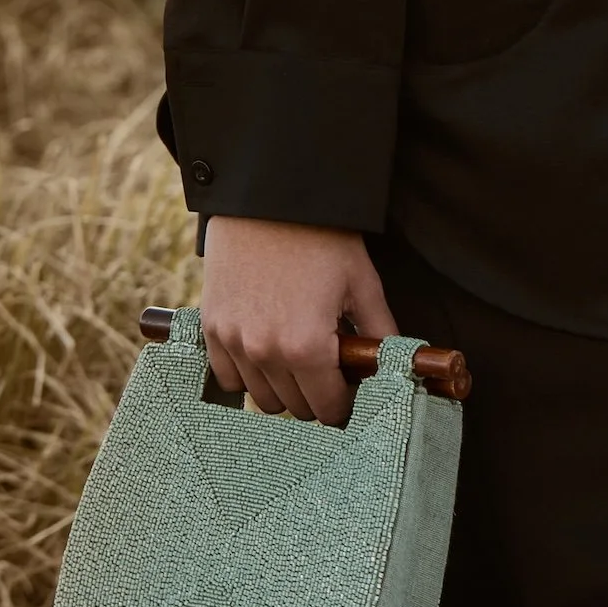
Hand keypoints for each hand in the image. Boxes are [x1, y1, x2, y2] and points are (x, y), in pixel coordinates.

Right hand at [197, 216, 397, 424]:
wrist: (268, 196)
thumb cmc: (321, 236)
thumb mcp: (362, 283)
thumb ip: (381, 334)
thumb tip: (395, 368)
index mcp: (308, 347)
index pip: (329, 410)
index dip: (346, 400)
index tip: (350, 382)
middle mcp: (266, 353)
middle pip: (296, 408)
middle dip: (317, 393)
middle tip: (328, 364)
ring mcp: (234, 342)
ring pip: (262, 399)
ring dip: (283, 386)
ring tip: (297, 353)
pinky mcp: (212, 328)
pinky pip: (228, 378)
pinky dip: (247, 373)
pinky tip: (265, 349)